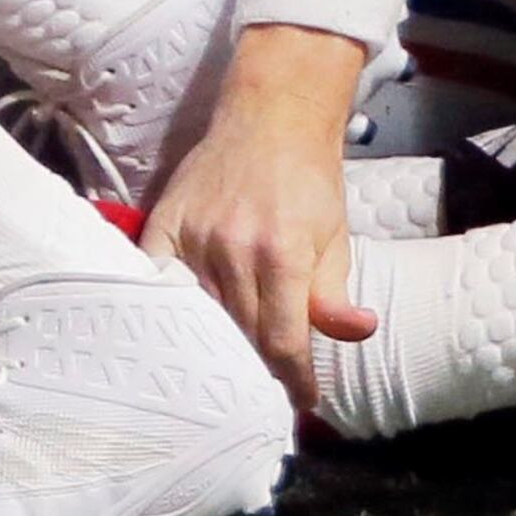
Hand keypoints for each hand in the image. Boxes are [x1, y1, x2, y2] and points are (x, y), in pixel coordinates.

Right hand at [141, 27, 375, 408]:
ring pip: (200, 318)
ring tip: (228, 371)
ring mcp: (194, 238)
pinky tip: (177, 334)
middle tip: (265, 392)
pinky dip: (167, 312)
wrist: (272, 116)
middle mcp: (234, 250)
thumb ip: (335, 294)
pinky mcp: (164, 224)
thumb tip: (357, 333)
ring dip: (216, 346)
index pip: (282, 342)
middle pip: (239, 337)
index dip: (293, 380)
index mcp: (283, 254)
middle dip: (257, 370)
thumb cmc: (309, 180)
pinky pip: (158, 285)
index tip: (301, 400)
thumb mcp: (336, 237)